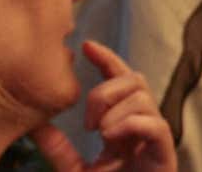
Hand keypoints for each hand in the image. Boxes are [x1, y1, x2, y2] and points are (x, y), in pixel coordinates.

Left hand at [31, 41, 176, 171]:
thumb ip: (60, 152)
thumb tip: (36, 125)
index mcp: (124, 126)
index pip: (121, 79)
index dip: (107, 59)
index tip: (85, 46)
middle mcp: (143, 126)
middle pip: (134, 79)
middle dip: (106, 89)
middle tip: (87, 120)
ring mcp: (155, 140)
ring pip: (143, 97)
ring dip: (115, 108)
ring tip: (99, 134)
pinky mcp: (165, 155)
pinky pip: (155, 124)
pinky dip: (131, 124)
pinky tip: (112, 138)